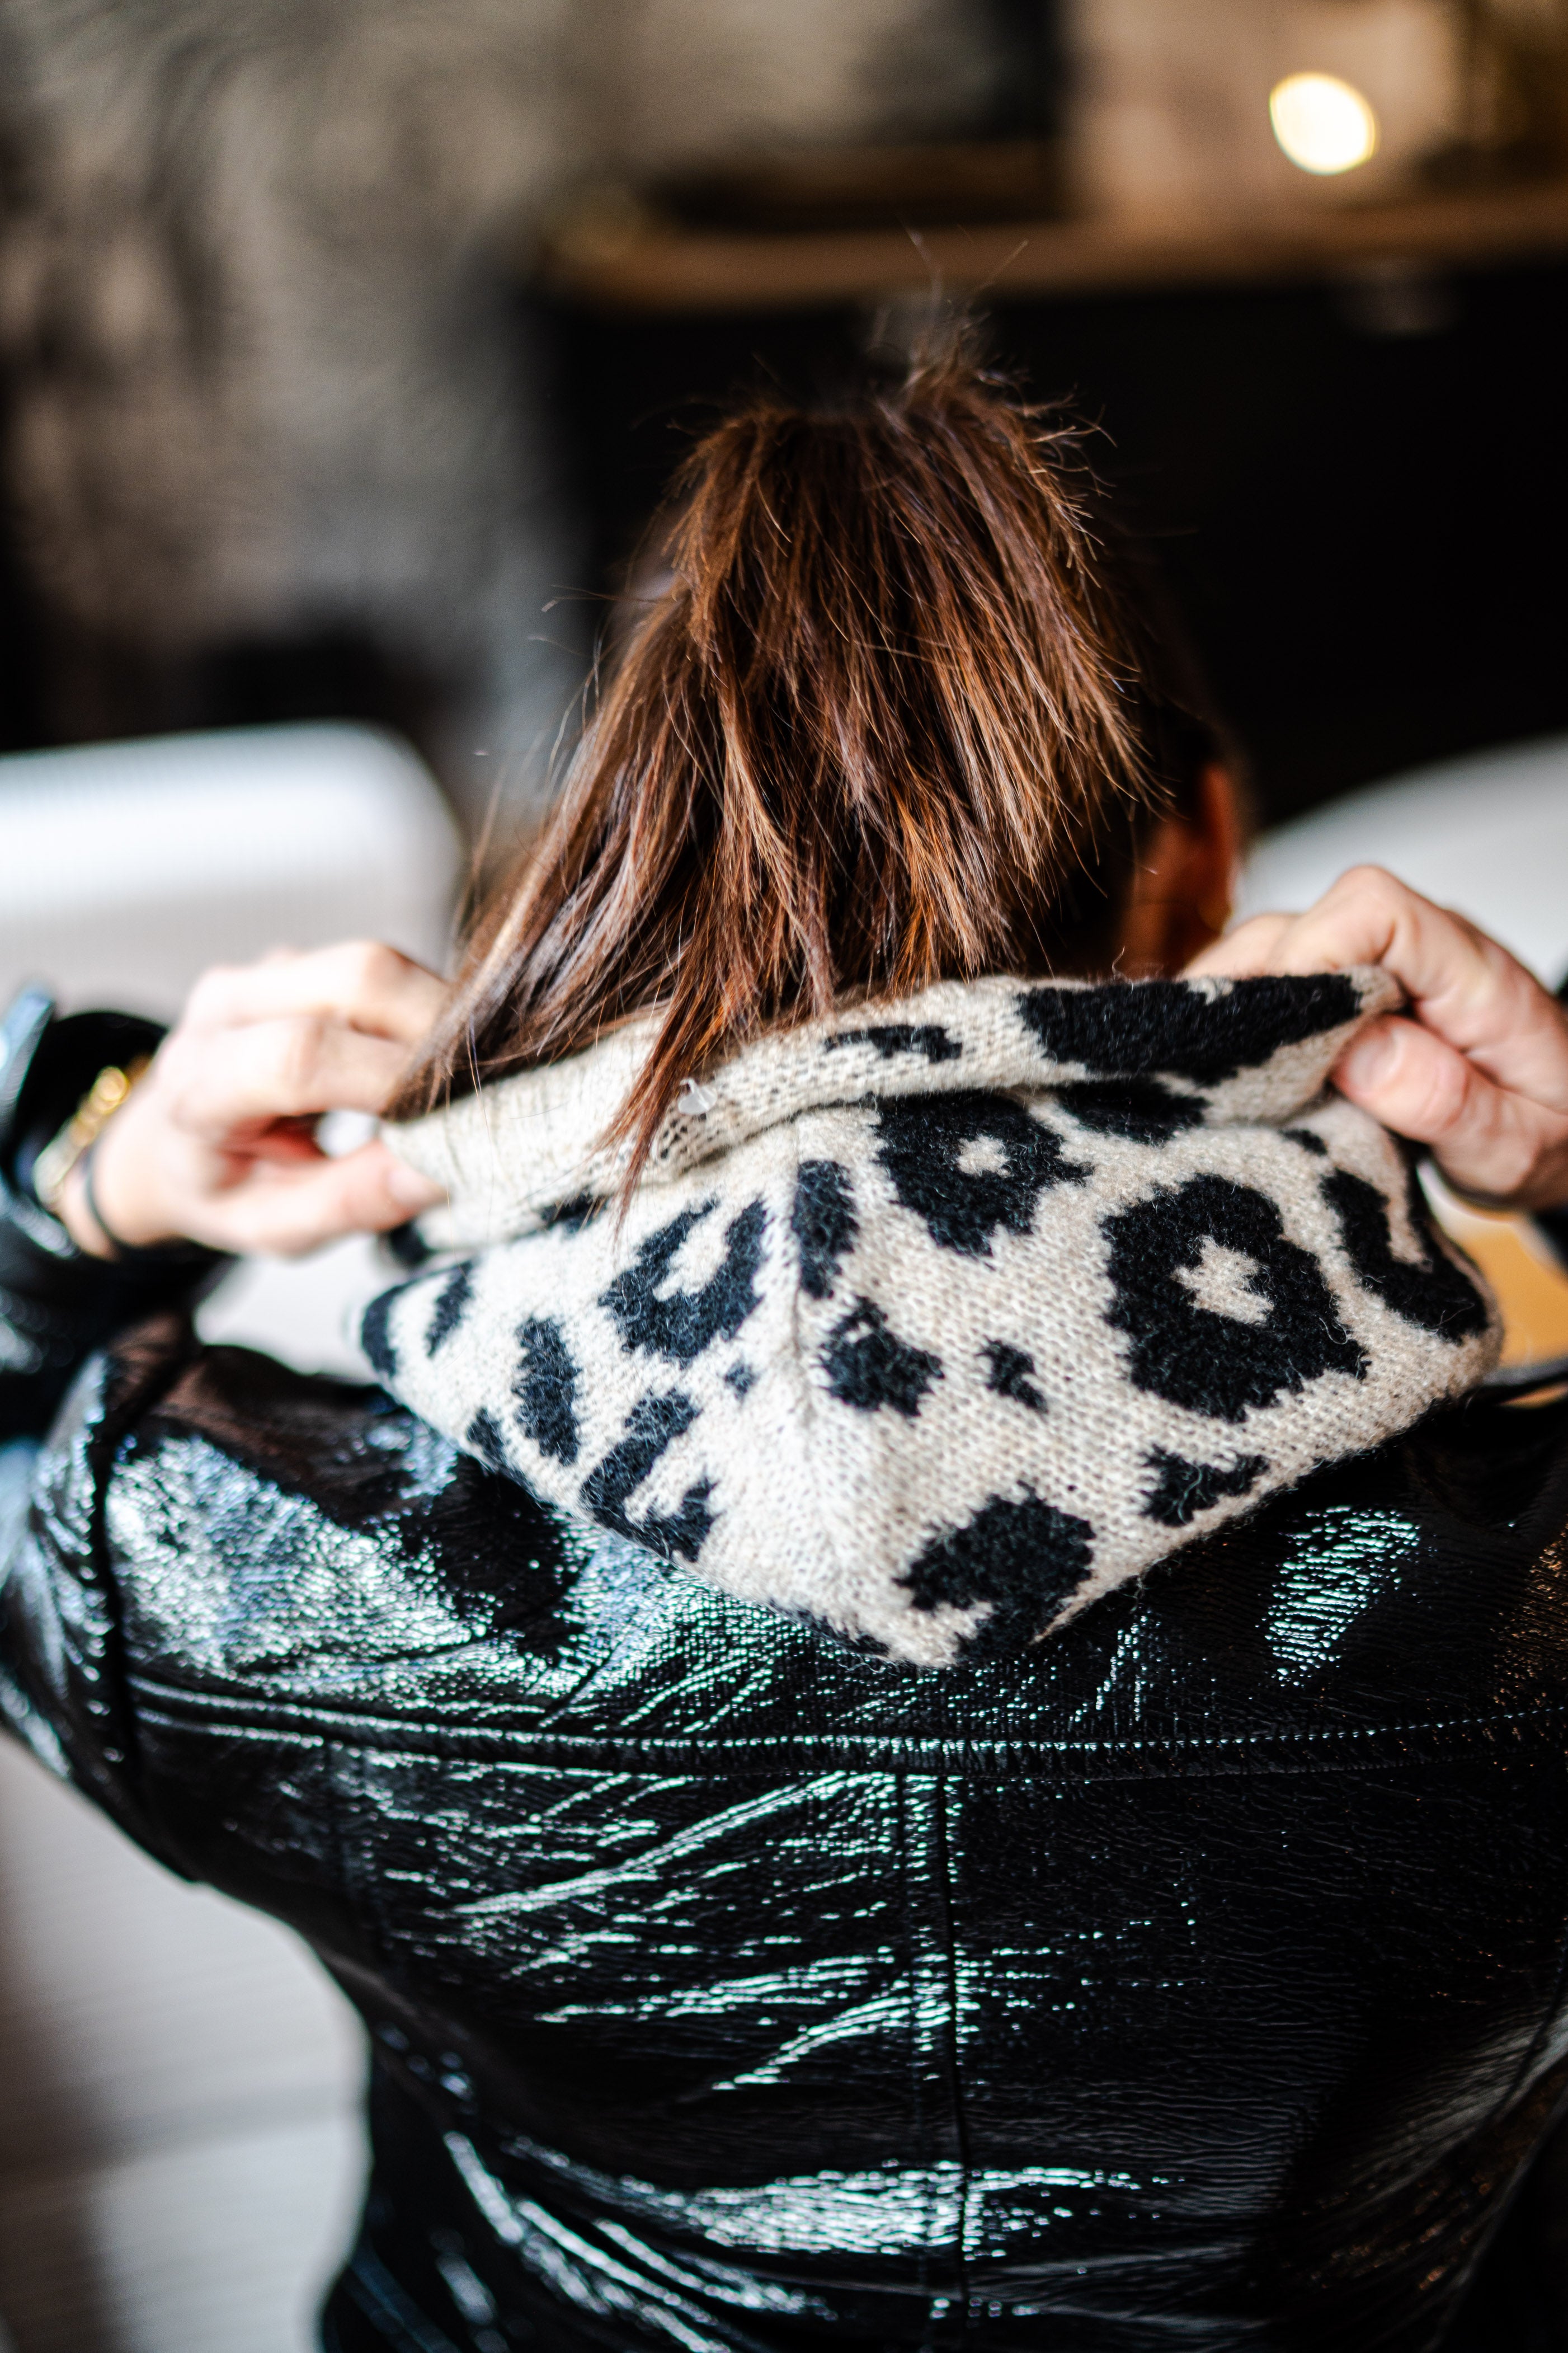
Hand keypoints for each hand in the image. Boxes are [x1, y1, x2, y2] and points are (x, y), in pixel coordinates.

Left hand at [59, 942, 447, 1259]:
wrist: (168, 1140)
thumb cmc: (222, 1188)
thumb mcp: (274, 1227)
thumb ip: (351, 1203)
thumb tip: (441, 1169)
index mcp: (199, 1082)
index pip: (301, 1056)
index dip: (392, 1081)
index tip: (458, 1124)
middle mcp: (228, 1004)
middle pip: (357, 978)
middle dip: (440, 1033)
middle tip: (486, 1097)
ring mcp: (266, 971)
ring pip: (380, 963)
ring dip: (441, 1019)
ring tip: (463, 1086)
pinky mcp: (305, 962)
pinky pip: (386, 969)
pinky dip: (429, 1012)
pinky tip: (440, 1064)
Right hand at [1188, 865, 1567, 1212]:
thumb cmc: (1548, 1133)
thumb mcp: (1516, 1147)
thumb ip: (1448, 1101)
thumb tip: (1359, 1054)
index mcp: (1474, 976)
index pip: (1374, 910)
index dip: (1308, 957)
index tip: (1272, 1040)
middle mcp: (1422, 951)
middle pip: (1306, 922)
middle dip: (1249, 990)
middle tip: (1219, 1074)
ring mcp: (1383, 965)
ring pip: (1277, 946)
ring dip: (1236, 1005)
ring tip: (1210, 1075)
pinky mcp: (1352, 988)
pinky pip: (1279, 975)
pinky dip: (1242, 1015)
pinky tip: (1226, 1065)